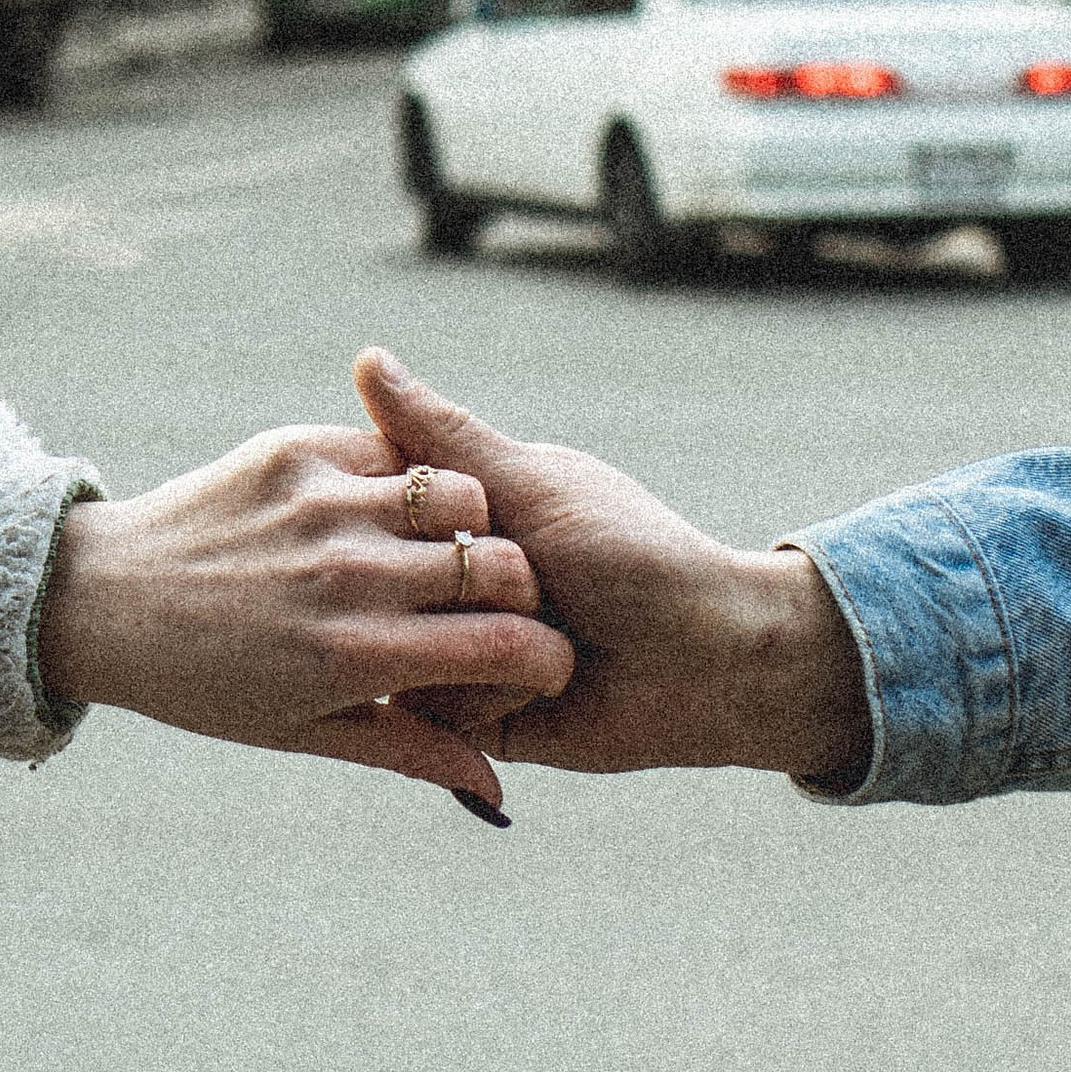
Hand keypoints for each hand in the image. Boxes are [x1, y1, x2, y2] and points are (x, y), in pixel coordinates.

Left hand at [34, 426, 575, 810]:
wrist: (101, 599)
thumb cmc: (203, 684)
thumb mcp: (303, 731)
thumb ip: (408, 750)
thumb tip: (494, 787)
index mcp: (352, 656)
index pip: (503, 646)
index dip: (545, 657)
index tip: (544, 660)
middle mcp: (344, 575)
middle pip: (499, 564)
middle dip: (522, 589)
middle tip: (502, 602)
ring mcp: (320, 506)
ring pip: (460, 493)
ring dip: (472, 522)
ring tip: (448, 548)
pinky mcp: (295, 453)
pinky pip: (393, 452)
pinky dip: (407, 481)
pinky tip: (388, 512)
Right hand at [352, 354, 869, 784]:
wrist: (706, 659)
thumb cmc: (630, 553)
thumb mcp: (529, 484)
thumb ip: (442, 434)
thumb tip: (365, 358)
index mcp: (468, 517)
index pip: (382, 509)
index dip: (410, 518)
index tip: (476, 518)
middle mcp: (456, 584)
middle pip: (387, 585)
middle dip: (460, 588)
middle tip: (543, 586)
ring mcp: (460, 649)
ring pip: (403, 649)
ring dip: (478, 643)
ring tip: (551, 633)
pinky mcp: (475, 712)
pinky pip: (434, 707)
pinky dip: (493, 691)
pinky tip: (547, 684)